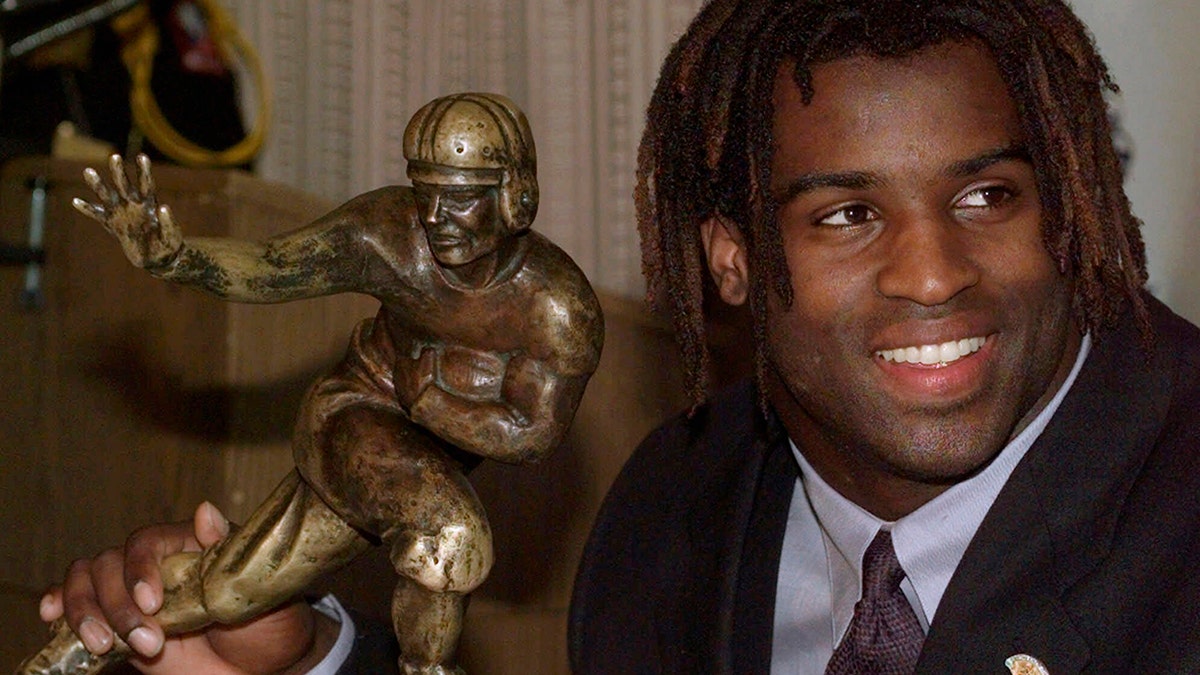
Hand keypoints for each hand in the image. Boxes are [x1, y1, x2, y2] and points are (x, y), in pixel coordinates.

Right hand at [39, 503, 335, 674]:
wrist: (268, 664)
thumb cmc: (271, 621)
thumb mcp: (260, 586)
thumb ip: (229, 551)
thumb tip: (205, 510)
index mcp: (188, 546)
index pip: (146, 541)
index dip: (140, 568)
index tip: (152, 602)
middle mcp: (155, 565)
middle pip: (107, 563)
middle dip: (116, 605)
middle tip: (148, 642)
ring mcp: (133, 593)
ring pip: (86, 582)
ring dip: (86, 612)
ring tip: (106, 645)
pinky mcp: (119, 624)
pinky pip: (77, 606)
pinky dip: (59, 606)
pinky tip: (52, 619)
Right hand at [72, 154, 183, 269]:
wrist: (158, 259)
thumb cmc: (169, 244)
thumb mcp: (171, 234)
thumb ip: (168, 222)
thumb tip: (163, 207)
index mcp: (150, 205)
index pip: (147, 185)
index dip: (144, 171)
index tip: (142, 157)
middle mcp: (134, 205)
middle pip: (125, 186)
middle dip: (119, 172)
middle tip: (115, 156)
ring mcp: (122, 214)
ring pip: (108, 196)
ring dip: (98, 185)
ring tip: (88, 171)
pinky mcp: (114, 225)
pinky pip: (98, 216)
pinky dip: (88, 209)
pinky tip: (76, 201)